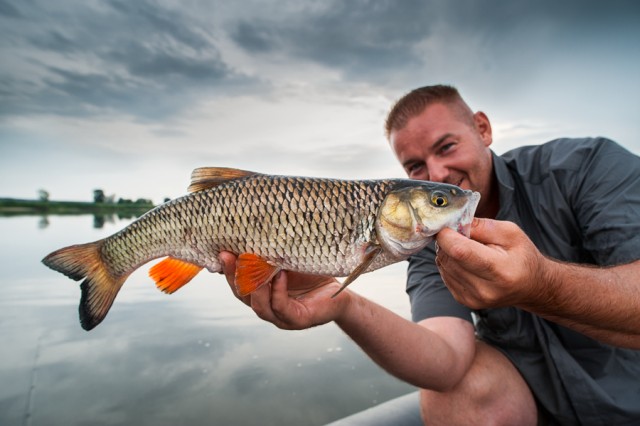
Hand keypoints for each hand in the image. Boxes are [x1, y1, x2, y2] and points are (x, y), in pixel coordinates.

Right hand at [218, 251, 350, 329]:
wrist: (341, 294)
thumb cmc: (313, 275)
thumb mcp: (290, 261)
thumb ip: (273, 253)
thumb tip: (254, 228)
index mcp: (262, 294)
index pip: (238, 284)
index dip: (228, 270)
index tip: (222, 250)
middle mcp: (268, 307)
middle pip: (243, 296)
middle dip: (234, 276)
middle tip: (228, 255)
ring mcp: (281, 317)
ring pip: (259, 306)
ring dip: (254, 285)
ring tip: (251, 264)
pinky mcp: (298, 320)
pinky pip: (281, 306)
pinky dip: (277, 290)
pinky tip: (279, 275)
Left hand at [434, 218, 546, 309]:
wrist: (531, 286)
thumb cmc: (522, 256)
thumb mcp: (510, 232)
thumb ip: (481, 226)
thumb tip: (454, 222)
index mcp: (500, 271)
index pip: (460, 252)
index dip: (447, 236)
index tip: (447, 225)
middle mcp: (485, 289)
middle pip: (448, 258)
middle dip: (448, 242)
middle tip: (462, 235)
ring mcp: (473, 298)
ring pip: (443, 266)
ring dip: (448, 253)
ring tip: (468, 249)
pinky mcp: (465, 300)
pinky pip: (445, 275)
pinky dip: (450, 264)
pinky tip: (465, 261)